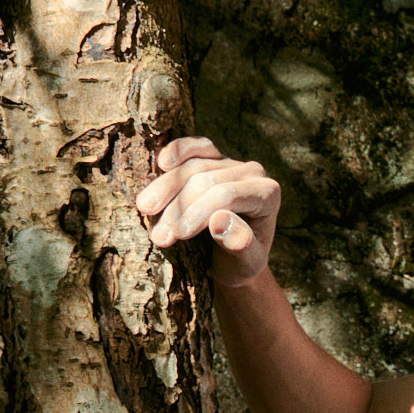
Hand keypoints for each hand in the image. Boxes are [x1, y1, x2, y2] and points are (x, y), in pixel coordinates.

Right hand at [135, 136, 279, 284]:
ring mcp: (231, 162)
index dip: (199, 212)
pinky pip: (193, 147)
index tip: (177, 234)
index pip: (227, 195)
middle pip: (206, 180)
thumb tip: (219, 221)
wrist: (233, 258)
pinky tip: (162, 163)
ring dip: (165, 189)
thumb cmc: (241, 263)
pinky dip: (176, 151)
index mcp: (268, 194)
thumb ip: (240, 245)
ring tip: (145, 212)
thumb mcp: (245, 265)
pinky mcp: (212, 156)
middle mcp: (252, 172)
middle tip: (158, 237)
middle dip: (178, 208)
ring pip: (192, 166)